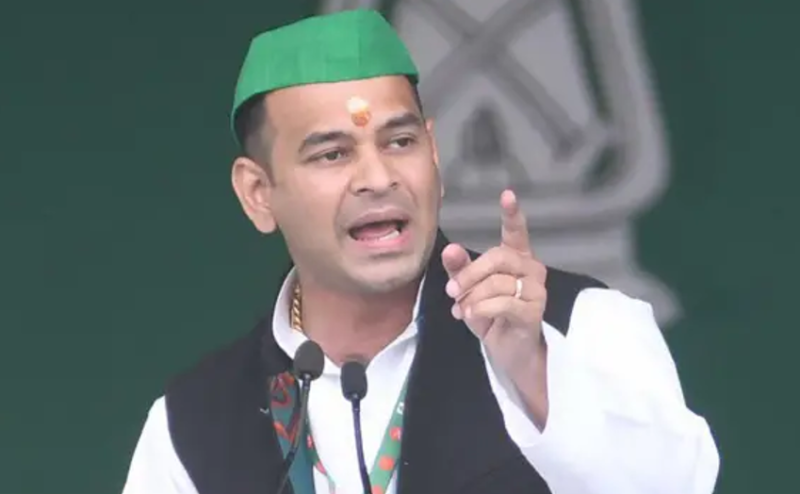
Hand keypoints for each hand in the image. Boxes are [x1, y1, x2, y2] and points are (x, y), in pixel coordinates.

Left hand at [442, 190, 547, 401]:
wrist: (510, 353)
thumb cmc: (492, 316)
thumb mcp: (470, 291)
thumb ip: (460, 269)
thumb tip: (450, 248)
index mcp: (517, 258)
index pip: (517, 232)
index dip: (512, 214)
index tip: (508, 194)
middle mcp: (532, 269)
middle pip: (498, 257)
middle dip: (469, 274)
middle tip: (452, 291)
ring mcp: (537, 290)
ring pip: (497, 283)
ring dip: (473, 297)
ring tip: (462, 310)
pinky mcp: (534, 312)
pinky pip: (502, 303)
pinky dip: (481, 309)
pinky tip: (472, 316)